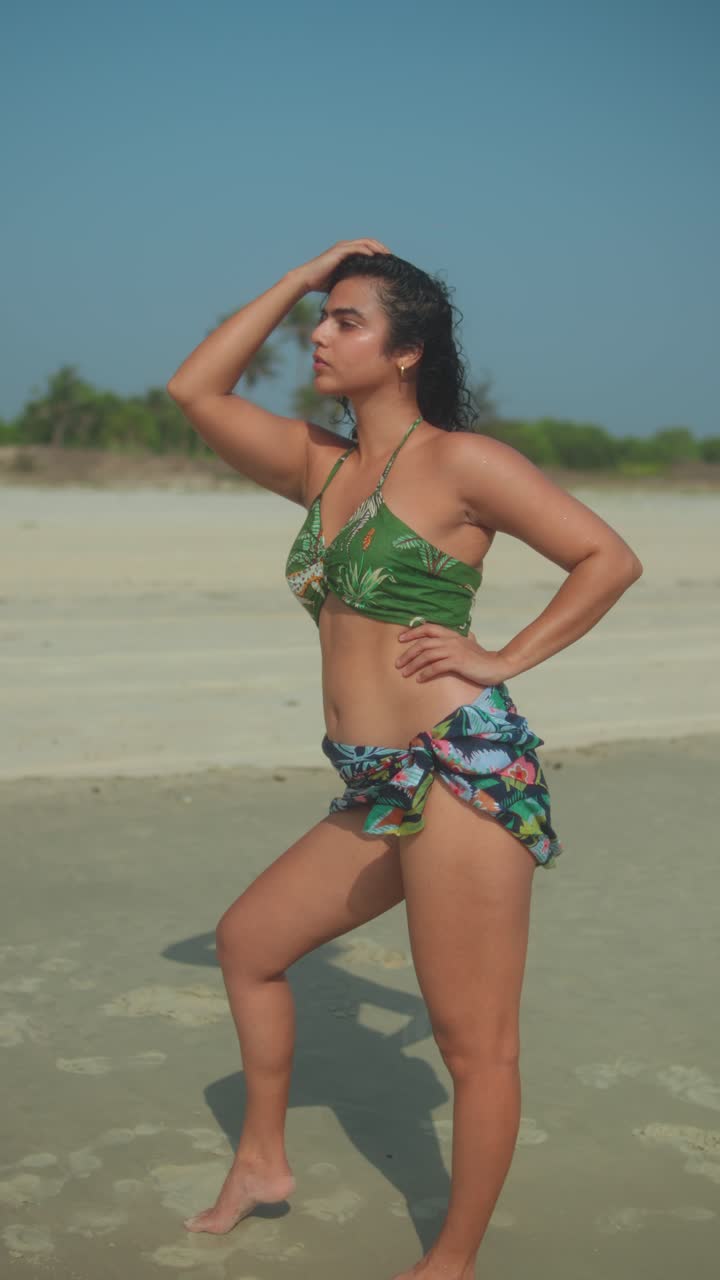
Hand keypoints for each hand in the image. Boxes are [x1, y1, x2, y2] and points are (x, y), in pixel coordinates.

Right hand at [295, 238, 391, 292]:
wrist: (307, 280)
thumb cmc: (322, 283)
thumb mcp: (342, 280)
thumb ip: (353, 280)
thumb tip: (366, 290)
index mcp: (347, 251)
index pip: (367, 247)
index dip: (379, 251)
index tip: (390, 261)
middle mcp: (345, 246)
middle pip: (369, 242)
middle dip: (382, 248)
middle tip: (393, 258)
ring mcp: (342, 247)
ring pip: (365, 242)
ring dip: (378, 248)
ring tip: (387, 256)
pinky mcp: (339, 251)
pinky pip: (357, 248)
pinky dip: (367, 251)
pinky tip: (376, 257)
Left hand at [395, 623, 509, 684]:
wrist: (497, 665)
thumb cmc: (483, 658)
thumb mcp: (471, 644)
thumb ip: (465, 639)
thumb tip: (467, 635)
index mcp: (452, 634)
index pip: (428, 628)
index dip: (413, 632)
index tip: (400, 639)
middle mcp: (451, 640)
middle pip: (423, 643)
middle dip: (408, 653)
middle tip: (398, 663)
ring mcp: (454, 651)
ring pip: (427, 655)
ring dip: (413, 664)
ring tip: (404, 673)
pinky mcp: (457, 662)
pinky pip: (436, 667)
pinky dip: (425, 673)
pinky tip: (420, 679)